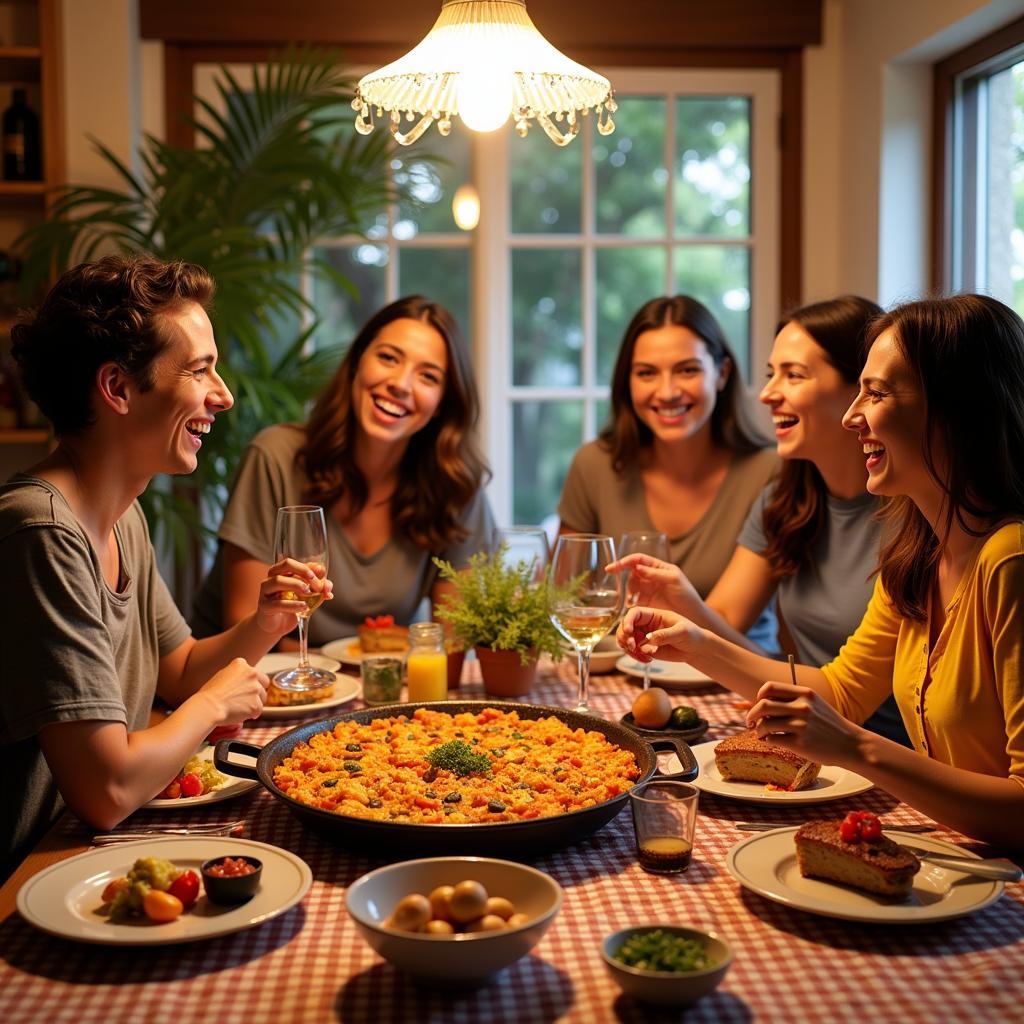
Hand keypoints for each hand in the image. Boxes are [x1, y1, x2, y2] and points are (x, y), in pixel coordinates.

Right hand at [199, 657, 268, 722]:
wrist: (208, 707)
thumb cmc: (209, 694)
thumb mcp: (221, 675)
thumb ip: (236, 674)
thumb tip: (243, 680)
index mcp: (241, 664)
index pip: (255, 673)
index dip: (251, 683)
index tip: (245, 689)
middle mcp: (251, 673)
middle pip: (263, 684)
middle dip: (257, 692)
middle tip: (245, 700)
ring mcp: (255, 689)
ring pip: (262, 698)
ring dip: (254, 703)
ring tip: (239, 707)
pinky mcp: (256, 704)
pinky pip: (258, 711)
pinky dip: (251, 714)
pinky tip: (239, 713)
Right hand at [255, 558, 333, 635]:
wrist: (276, 626)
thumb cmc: (291, 605)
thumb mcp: (307, 595)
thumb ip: (317, 588)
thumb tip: (328, 586)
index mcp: (281, 572)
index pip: (294, 562)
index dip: (309, 567)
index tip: (322, 573)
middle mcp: (271, 578)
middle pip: (285, 565)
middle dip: (303, 571)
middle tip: (315, 582)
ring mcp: (265, 592)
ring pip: (278, 581)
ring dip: (297, 585)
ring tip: (309, 593)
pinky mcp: (265, 607)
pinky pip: (277, 603)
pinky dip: (293, 604)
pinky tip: (304, 606)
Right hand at [605, 553, 700, 615]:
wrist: (693, 617)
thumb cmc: (687, 595)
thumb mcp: (673, 580)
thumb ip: (655, 573)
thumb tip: (636, 567)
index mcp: (658, 568)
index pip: (638, 560)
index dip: (624, 561)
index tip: (612, 568)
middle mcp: (650, 577)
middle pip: (631, 573)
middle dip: (624, 578)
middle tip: (622, 587)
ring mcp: (647, 591)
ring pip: (630, 587)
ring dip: (628, 593)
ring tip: (632, 602)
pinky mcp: (645, 604)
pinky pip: (632, 601)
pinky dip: (629, 604)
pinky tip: (632, 609)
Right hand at [616, 605, 701, 662]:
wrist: (696, 649)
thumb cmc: (692, 634)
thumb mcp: (681, 631)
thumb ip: (665, 634)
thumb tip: (649, 639)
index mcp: (653, 615)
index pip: (634, 613)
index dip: (628, 621)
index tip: (628, 631)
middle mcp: (646, 625)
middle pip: (625, 627)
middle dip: (624, 637)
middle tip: (632, 646)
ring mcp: (644, 637)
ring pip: (626, 641)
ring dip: (629, 649)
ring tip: (643, 655)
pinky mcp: (645, 649)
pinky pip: (633, 652)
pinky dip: (636, 657)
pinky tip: (647, 659)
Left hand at [746, 680, 861, 765]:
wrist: (852, 745)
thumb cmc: (829, 725)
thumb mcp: (815, 704)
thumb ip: (794, 700)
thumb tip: (763, 702)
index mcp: (805, 693)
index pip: (770, 687)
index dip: (759, 695)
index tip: (758, 703)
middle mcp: (802, 707)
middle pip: (763, 705)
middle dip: (751, 714)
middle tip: (750, 721)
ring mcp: (801, 725)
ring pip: (765, 724)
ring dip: (757, 729)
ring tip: (759, 733)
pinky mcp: (800, 743)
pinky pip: (772, 739)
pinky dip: (766, 740)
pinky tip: (769, 741)